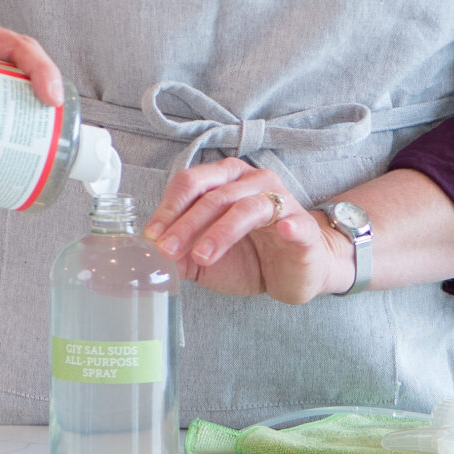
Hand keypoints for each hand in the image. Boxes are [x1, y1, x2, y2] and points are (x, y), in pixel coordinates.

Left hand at [140, 159, 355, 304]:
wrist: (294, 274)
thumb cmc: (250, 257)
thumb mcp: (206, 257)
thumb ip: (180, 252)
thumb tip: (150, 253)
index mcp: (226, 180)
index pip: (192, 183)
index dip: (169, 208)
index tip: (152, 236)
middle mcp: (253, 182)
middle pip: (214, 194)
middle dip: (186, 223)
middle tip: (168, 250)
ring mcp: (281, 202)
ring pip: (245, 208)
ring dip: (220, 232)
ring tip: (201, 256)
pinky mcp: (303, 228)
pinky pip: (294, 222)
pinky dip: (287, 225)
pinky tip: (280, 232)